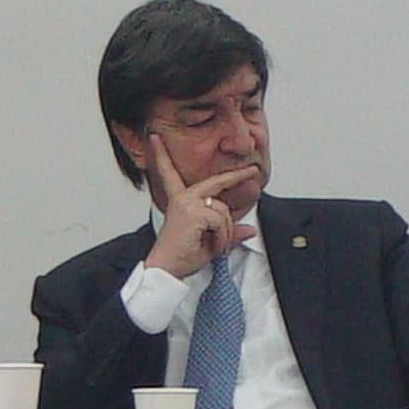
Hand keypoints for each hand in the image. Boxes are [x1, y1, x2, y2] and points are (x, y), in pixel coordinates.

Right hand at [141, 138, 258, 278]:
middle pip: (216, 183)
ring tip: (215, 247)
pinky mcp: (193, 213)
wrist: (165, 270)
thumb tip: (250, 230)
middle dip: (236, 176)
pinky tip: (213, 247)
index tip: (155, 138)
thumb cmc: (180, 256)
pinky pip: (221, 222)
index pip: (172, 175)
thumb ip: (229, 233)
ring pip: (223, 211)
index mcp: (180, 202)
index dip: (162, 156)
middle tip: (253, 171)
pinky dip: (223, 237)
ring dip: (225, 233)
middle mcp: (182, 198)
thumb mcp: (211, 243)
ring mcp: (187, 204)